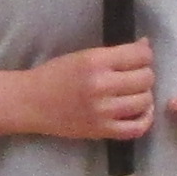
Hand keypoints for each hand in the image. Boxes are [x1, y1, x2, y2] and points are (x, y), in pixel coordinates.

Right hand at [15, 42, 156, 141]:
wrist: (30, 102)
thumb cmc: (55, 75)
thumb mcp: (83, 56)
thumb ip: (115, 53)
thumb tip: (146, 45)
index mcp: (95, 61)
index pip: (140, 56)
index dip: (145, 55)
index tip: (139, 58)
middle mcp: (101, 85)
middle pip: (146, 78)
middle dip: (145, 74)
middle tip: (134, 76)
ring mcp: (103, 110)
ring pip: (144, 101)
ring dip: (144, 95)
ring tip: (134, 93)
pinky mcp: (101, 130)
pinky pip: (136, 128)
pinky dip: (145, 119)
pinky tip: (140, 111)